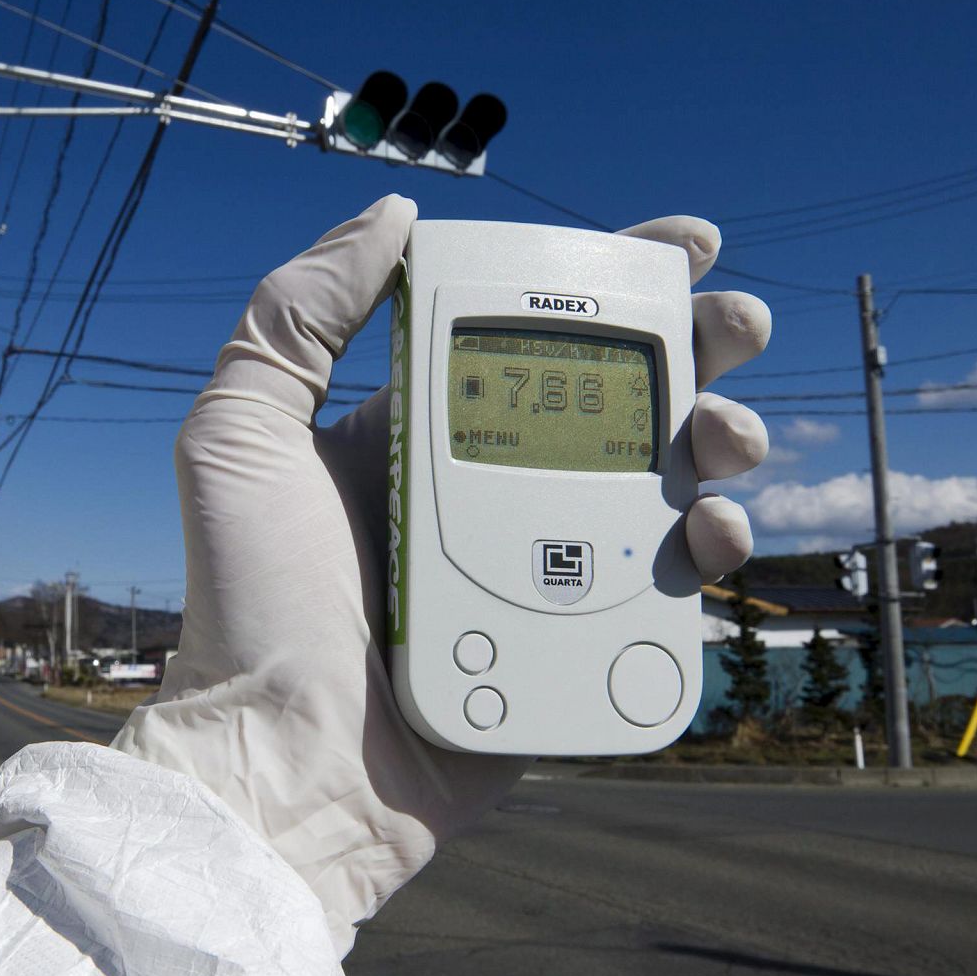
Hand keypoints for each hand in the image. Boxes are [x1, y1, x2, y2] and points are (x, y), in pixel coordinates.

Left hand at [111, 195, 770, 955]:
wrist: (283, 762)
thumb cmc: (250, 604)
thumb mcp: (240, 437)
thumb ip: (297, 318)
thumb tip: (393, 213)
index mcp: (427, 432)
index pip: (534, 334)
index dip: (616, 284)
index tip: (687, 242)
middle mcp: (494, 491)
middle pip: (625, 400)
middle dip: (698, 351)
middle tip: (736, 326)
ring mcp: (543, 571)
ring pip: (665, 488)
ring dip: (720, 443)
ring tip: (725, 437)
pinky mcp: (577, 649)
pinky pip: (667, 593)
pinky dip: (709, 554)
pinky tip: (712, 534)